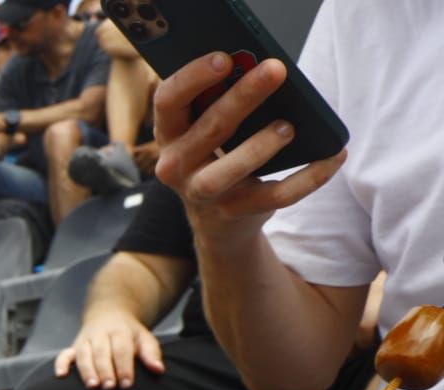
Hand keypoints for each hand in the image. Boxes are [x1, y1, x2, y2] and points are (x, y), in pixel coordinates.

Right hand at [53, 307, 164, 388]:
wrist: (109, 313)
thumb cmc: (128, 333)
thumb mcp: (144, 337)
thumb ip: (151, 353)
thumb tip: (158, 369)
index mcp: (120, 331)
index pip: (121, 350)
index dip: (124, 367)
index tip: (127, 384)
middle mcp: (100, 334)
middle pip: (101, 353)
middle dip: (105, 370)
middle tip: (109, 387)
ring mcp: (85, 340)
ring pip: (83, 354)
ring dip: (86, 371)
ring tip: (92, 386)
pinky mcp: (74, 346)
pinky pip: (64, 354)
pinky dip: (61, 364)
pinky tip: (61, 375)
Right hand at [152, 52, 345, 245]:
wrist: (217, 219)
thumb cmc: (218, 155)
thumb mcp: (208, 128)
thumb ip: (221, 102)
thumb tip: (264, 71)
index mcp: (170, 133)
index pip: (168, 101)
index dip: (192, 78)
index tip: (225, 58)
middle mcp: (176, 165)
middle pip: (209, 128)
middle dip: (243, 98)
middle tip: (275, 70)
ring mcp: (202, 193)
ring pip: (229, 171)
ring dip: (259, 147)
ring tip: (289, 126)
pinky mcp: (234, 212)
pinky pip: (274, 197)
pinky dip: (307, 178)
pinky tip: (334, 156)